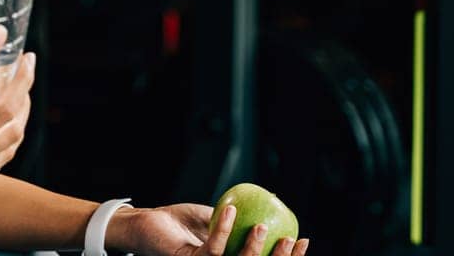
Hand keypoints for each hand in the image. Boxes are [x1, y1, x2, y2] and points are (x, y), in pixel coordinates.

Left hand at [110, 203, 308, 255]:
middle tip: (290, 239)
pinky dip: (223, 229)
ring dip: (252, 249)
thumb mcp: (217, 218)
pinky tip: (230, 210)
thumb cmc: (182, 223)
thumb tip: (272, 202)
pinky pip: (211, 250)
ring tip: (263, 226)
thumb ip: (241, 217)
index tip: (304, 240)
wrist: (149, 225)